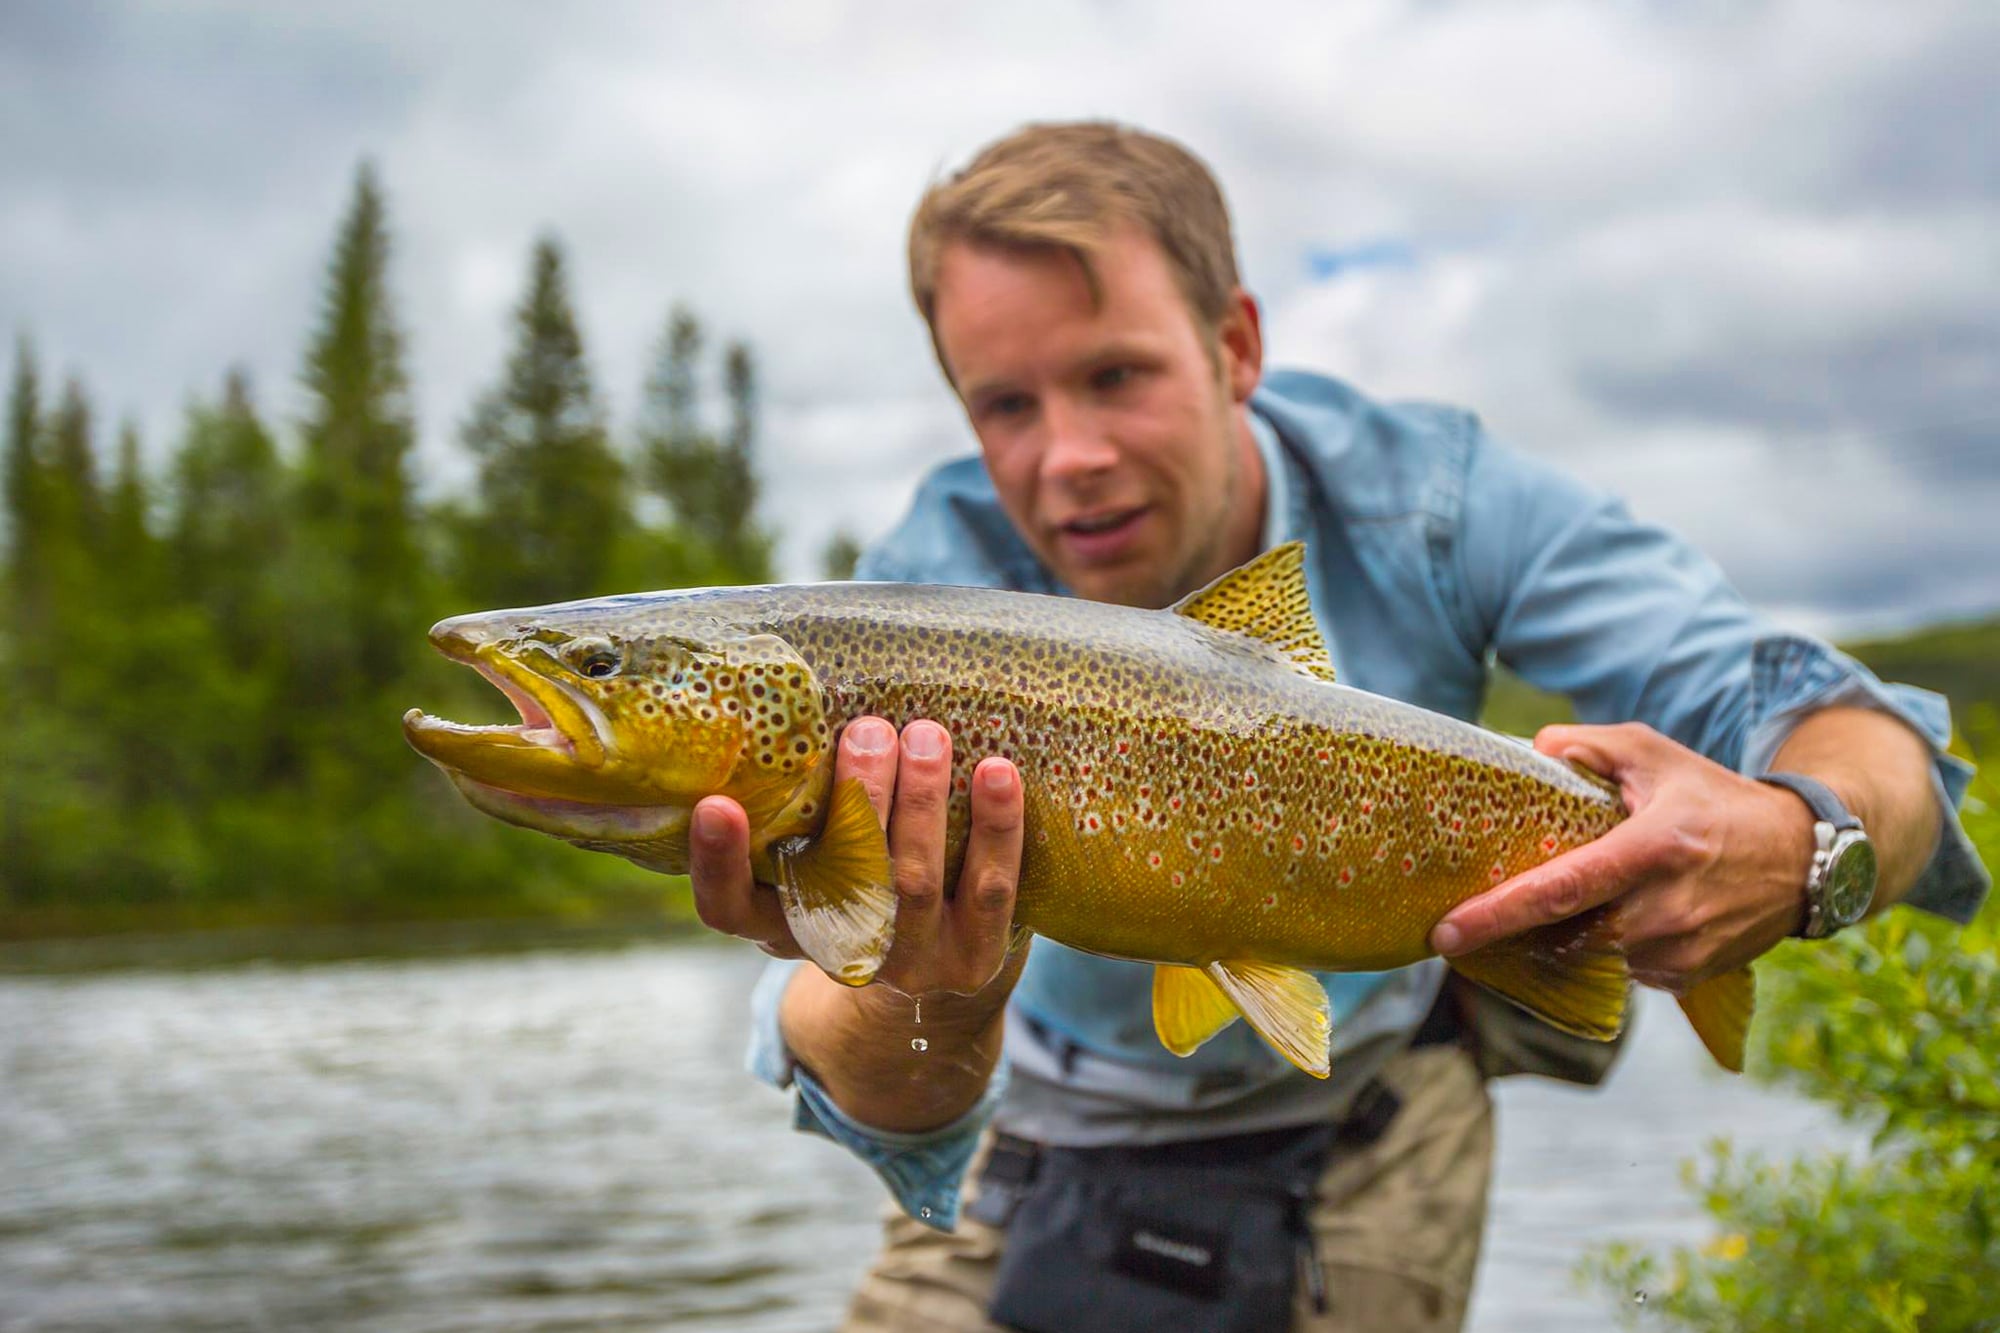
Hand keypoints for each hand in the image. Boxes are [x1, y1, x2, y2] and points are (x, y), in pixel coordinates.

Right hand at [688, 715, 1026, 1001]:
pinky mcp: (974, 960)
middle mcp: (839, 951)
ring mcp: (909, 964)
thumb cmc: (862, 879)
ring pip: (913, 882)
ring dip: (921, 802)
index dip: (717, 864)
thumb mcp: (816, 857)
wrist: (941, 966)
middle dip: (858, 800)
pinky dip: (995, 829)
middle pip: (840, 882)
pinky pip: (989, 890)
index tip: (715, 804)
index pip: (728, 909)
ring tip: (927, 735)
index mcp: (780, 926)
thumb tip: (790, 701)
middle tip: (868, 730)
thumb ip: (800, 806)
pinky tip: (997, 772)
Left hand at [1429, 722, 1815, 993]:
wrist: (1802, 857)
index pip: (1565, 888)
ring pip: (1590, 957)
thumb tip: (1531, 752)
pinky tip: (1593, 922)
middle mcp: (1669, 906)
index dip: (1500, 913)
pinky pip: (1620, 970)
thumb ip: (1588, 746)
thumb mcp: (1655, 754)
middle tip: (1464, 927)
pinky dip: (1596, 950)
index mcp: (1656, 847)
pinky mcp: (1687, 974)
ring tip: (1529, 916)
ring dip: (1554, 941)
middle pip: (1567, 937)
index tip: (1447, 931)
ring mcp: (1681, 948)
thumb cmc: (1715, 799)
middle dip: (1512, 937)